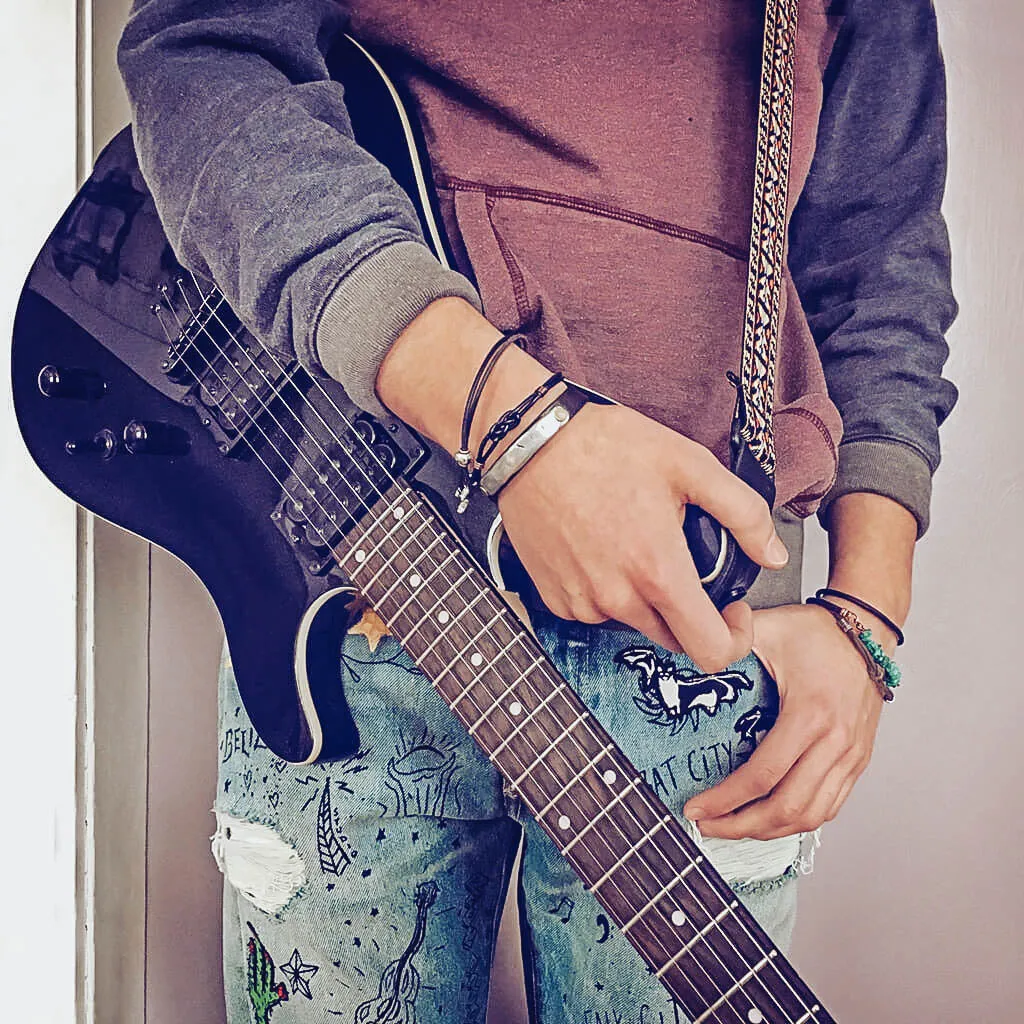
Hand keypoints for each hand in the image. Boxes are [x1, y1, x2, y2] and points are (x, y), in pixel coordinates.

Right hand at [377, 298, 789, 672]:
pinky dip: (607, 592)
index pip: (710, 651)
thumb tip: (774, 556)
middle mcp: (617, 598)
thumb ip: (743, 514)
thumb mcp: (689, 464)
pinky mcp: (553, 597)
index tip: (731, 611)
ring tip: (636, 545)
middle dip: (690, 614)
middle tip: (683, 566)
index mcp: (657, 571)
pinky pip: (595, 612)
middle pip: (673, 640)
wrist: (529, 441)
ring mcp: (580, 602)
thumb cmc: (605, 446)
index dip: (734, 639)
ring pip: (632, 623)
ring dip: (646, 600)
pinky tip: (602, 549)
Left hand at [682, 602, 888, 837]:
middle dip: (741, 825)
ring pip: (811, 816)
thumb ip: (729, 639)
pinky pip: (830, 807)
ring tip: (734, 826)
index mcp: (809, 715)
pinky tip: (771, 818)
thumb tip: (693, 646)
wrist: (866, 632)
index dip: (726, 800)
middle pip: (786, 807)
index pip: (762, 775)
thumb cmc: (818, 632)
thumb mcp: (768, 628)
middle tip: (707, 826)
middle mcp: (835, 743)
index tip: (696, 808)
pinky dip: (798, 821)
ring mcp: (850, 757)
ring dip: (769, 831)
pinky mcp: (857, 761)